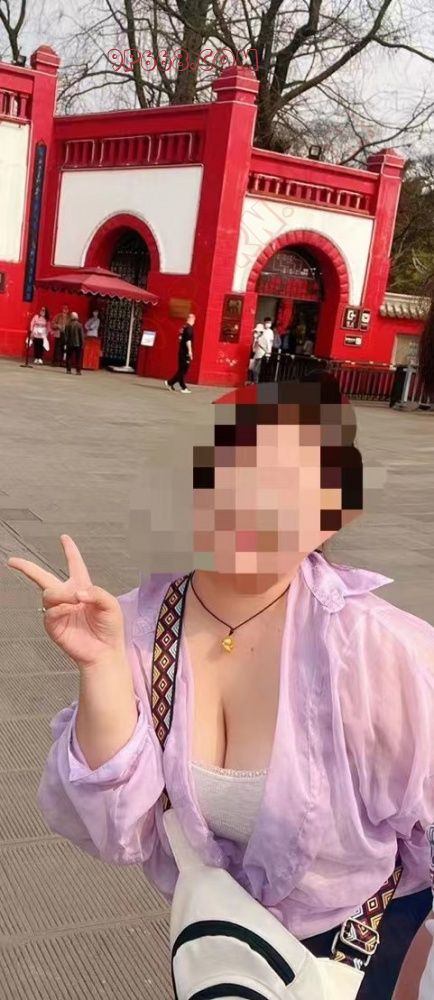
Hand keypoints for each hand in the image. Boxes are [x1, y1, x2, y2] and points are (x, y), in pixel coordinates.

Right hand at [8, 535, 124, 668]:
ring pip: (49, 593)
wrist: (104, 651)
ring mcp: (58, 610)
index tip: (64, 538)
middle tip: (12, 561)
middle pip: (43, 577)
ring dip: (62, 594)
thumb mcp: (110, 605)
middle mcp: (68, 597)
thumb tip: (76, 592)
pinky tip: (70, 610)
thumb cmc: (110, 628)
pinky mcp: (53, 625)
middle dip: (26, 568)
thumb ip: (96, 593)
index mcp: (83, 587)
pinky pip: (50, 611)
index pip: (75, 564)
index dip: (70, 550)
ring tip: (76, 601)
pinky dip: (60, 608)